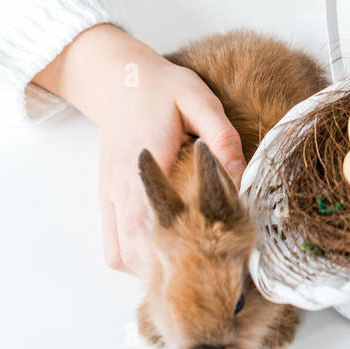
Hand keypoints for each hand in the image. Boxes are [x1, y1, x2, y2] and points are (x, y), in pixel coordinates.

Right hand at [33, 25, 245, 278]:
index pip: (147, 226)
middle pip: (131, 253)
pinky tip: (161, 248)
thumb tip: (242, 175)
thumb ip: (221, 136)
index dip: (173, 253)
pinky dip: (132, 258)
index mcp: (144, 165)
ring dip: (147, 267)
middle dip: (166, 269)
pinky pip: (112, 245)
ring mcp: (110, 196)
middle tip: (203, 268)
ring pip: (119, 255)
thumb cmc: (162, 89)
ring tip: (185, 260)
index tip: (204, 262)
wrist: (119, 78)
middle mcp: (121, 188)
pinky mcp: (107, 198)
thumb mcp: (198, 99)